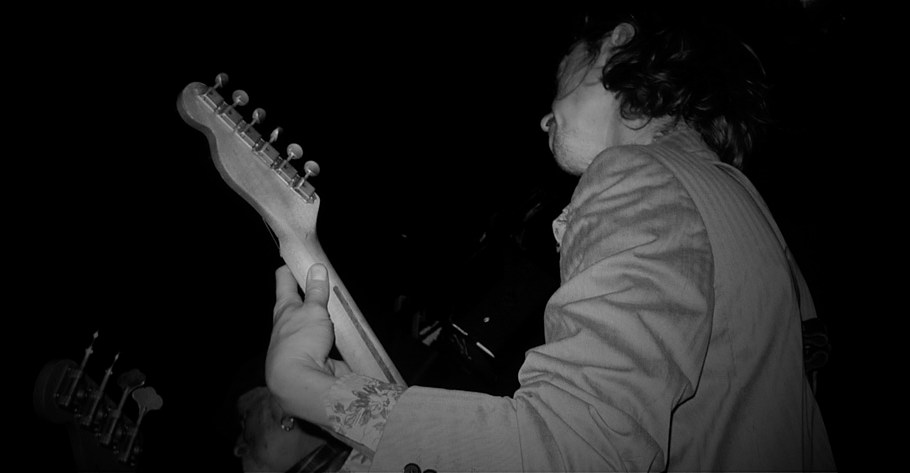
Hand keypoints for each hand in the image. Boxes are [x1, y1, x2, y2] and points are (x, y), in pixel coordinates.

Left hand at [265, 264, 350, 426]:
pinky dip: (334, 337)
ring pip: (312, 325)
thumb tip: (316, 266)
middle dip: (309, 293)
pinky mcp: (314, 360)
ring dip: (323, 317)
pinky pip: (325, 343)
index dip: (291, 267)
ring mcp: (300, 344)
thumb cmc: (302, 341)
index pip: (284, 280)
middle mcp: (287, 326)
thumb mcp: (313, 311)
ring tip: (341, 307)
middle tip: (325, 280)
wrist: (301, 385)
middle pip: (298, 304)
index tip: (299, 256)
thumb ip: (317, 291)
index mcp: (284, 309)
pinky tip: (345, 335)